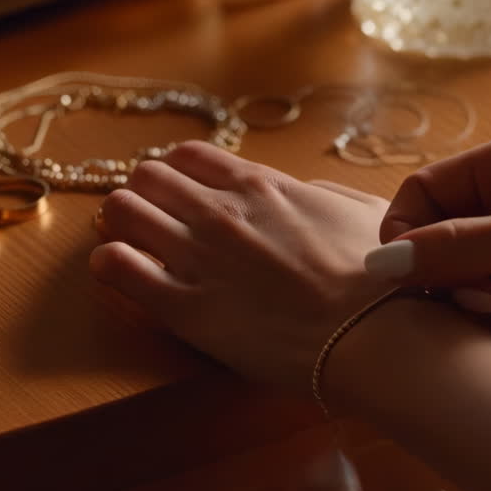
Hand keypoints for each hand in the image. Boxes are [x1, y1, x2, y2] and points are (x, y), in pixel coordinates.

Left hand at [89, 141, 392, 394]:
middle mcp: (220, 211)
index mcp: (262, 185)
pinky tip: (119, 270)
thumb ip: (319, 194)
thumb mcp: (361, 210)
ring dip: (122, 223)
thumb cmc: (380, 277)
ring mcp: (197, 256)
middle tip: (153, 219)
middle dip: (145, 193)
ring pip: (121, 210)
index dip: (178, 172)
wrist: (372, 335)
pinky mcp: (183, 308)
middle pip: (147, 175)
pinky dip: (109, 263)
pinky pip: (116, 267)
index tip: (180, 191)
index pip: (188, 155)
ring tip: (132, 244)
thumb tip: (299, 193)